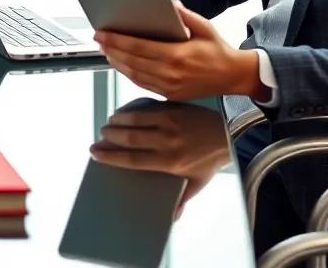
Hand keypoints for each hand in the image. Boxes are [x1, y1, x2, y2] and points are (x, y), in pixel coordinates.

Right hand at [90, 99, 231, 218]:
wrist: (230, 132)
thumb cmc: (212, 159)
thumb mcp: (199, 182)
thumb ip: (183, 197)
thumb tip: (173, 217)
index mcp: (170, 162)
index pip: (133, 159)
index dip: (111, 157)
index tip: (96, 155)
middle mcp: (166, 142)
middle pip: (128, 138)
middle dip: (109, 139)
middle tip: (97, 140)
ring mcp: (168, 123)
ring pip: (133, 121)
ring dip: (115, 123)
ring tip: (106, 126)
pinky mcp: (171, 109)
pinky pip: (143, 109)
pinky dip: (128, 111)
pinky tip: (120, 114)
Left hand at [94, 3, 264, 101]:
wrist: (233, 76)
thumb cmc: (218, 50)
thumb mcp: (204, 27)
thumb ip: (184, 15)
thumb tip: (168, 2)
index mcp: (177, 56)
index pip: (138, 47)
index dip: (117, 40)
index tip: (102, 33)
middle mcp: (170, 73)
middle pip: (131, 61)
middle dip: (111, 49)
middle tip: (98, 39)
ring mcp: (169, 87)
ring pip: (133, 75)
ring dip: (116, 62)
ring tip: (106, 50)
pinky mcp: (169, 95)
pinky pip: (142, 84)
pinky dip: (128, 73)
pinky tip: (121, 63)